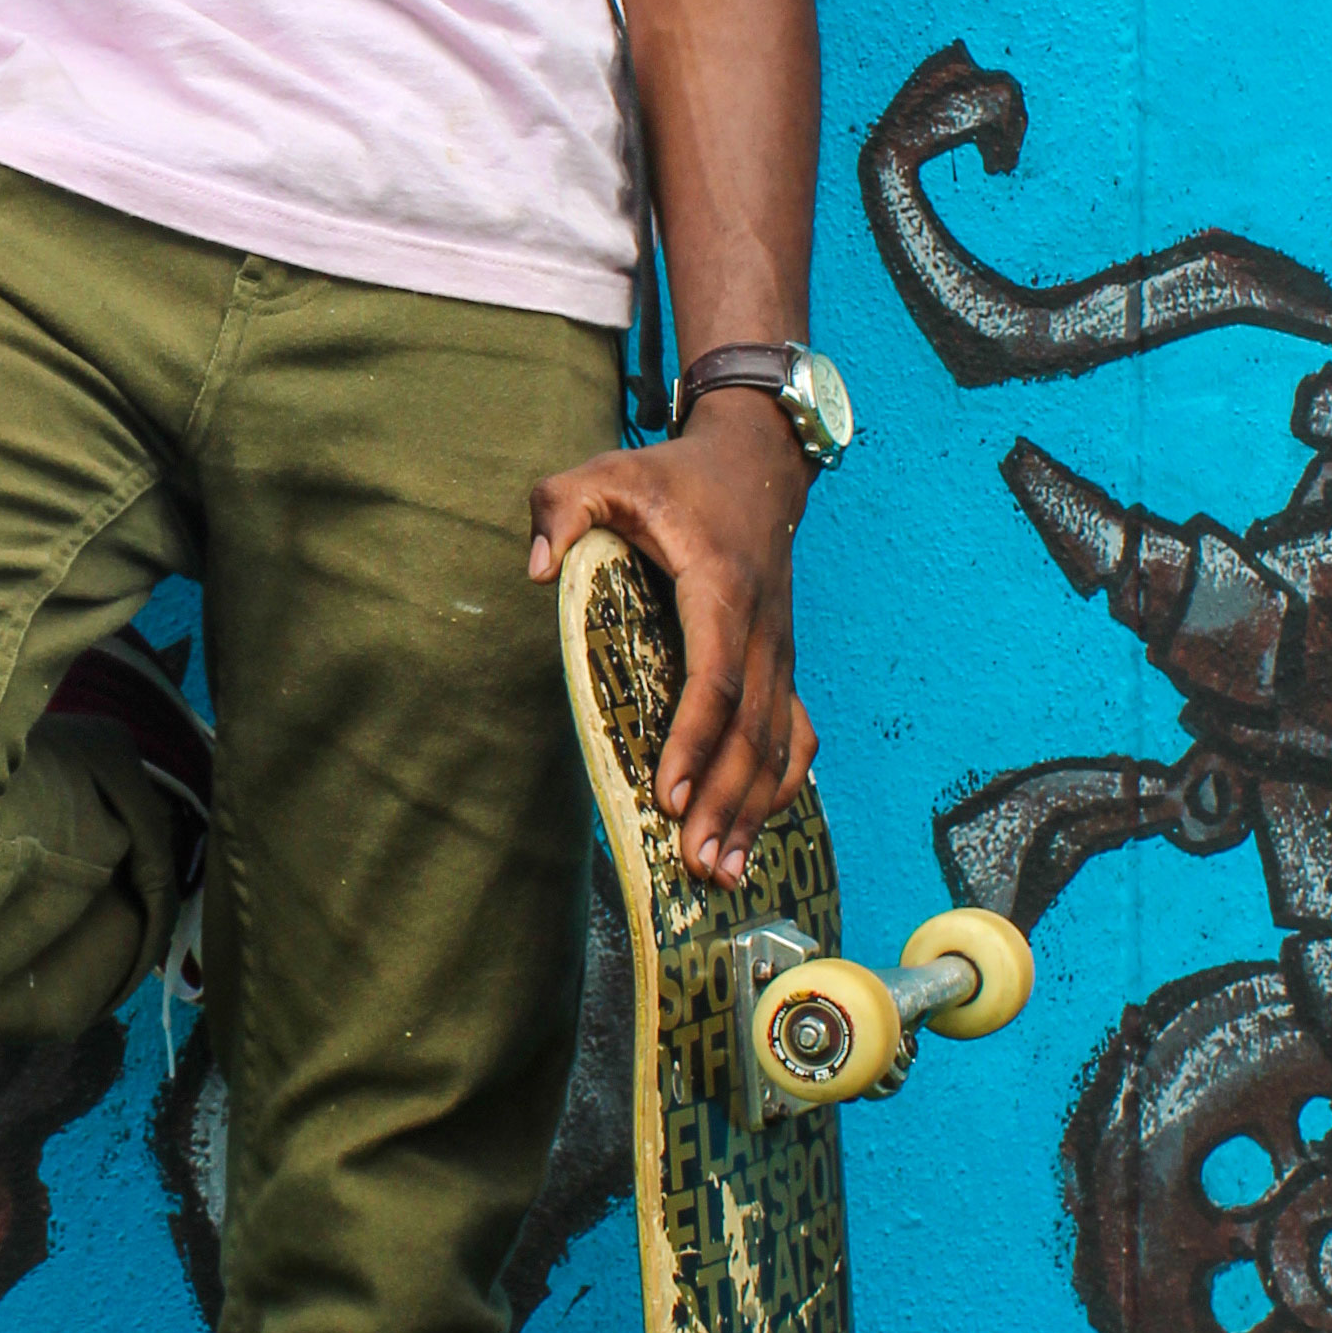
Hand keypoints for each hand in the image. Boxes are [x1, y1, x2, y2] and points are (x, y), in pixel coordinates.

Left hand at [529, 398, 815, 884]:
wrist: (757, 461)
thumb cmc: (673, 477)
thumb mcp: (607, 471)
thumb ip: (561, 507)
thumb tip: (535, 568)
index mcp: (721, 588)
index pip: (714, 677)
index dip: (694, 739)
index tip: (668, 794)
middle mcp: (763, 628)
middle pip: (751, 730)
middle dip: (725, 802)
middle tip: (696, 864)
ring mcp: (781, 650)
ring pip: (779, 742)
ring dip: (755, 809)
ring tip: (726, 870)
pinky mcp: (784, 662)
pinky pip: (796, 733)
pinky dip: (782, 785)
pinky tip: (760, 829)